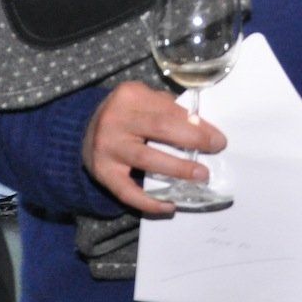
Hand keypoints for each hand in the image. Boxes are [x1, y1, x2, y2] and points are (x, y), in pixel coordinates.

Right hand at [82, 80, 225, 213]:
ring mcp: (107, 147)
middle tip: (215, 150)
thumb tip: (201, 128)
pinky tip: (169, 205)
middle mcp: (115, 119)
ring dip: (178, 169)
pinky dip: (150, 202)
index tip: (218, 138)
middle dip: (193, 140)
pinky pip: (128, 192)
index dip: (197, 124)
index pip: (169, 109)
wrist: (83, 132)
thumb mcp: (143, 102)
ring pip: (147, 159)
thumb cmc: (126, 116)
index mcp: (129, 96)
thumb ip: (168, 110)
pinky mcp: (102, 173)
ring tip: (200, 176)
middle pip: (160, 128)